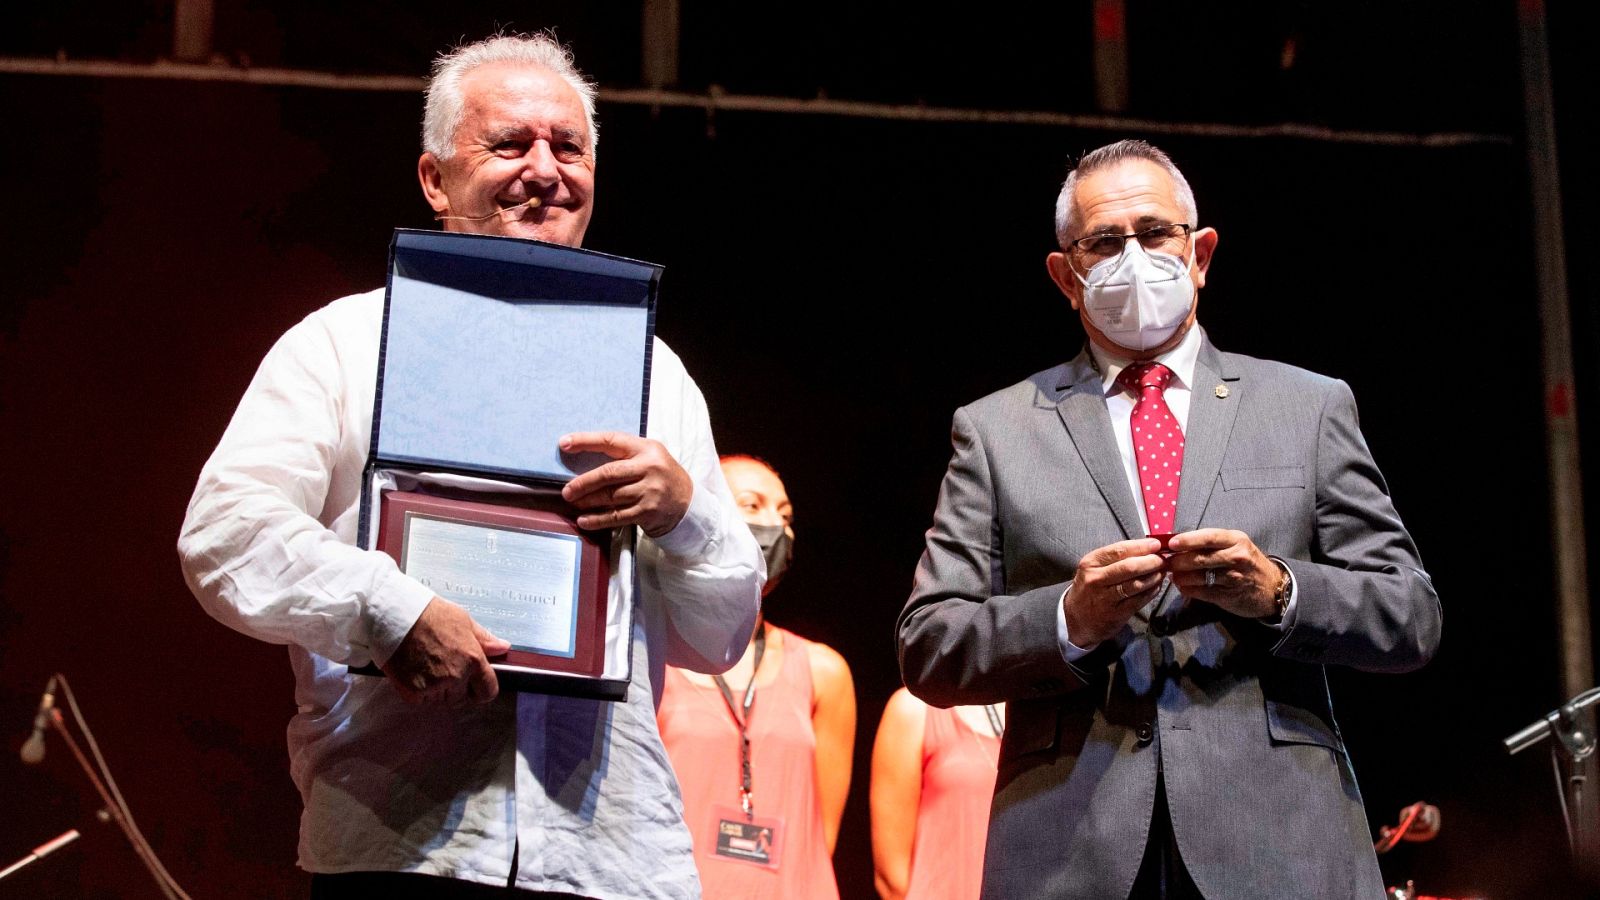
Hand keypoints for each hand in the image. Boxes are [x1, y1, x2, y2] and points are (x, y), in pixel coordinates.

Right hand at [381, 597, 509, 704]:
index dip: (482, 689)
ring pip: (441, 700)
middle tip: (443, 667)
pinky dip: (419, 692)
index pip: (488, 691)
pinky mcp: (413, 693)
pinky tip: (415, 672)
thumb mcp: (464, 621)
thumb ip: (484, 639)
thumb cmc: (429, 614)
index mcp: (473, 660)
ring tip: (427, 666)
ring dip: (437, 691)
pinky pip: (422, 702)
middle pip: (462, 697)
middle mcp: (456, 676)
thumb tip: (503, 648)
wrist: (395, 615)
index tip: (476, 685)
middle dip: (456, 687)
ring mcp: (434, 686)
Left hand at [559, 432, 692, 536]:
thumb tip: (584, 460)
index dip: (586, 441)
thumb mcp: (649, 457)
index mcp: (646, 449)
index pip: (611, 441)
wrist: (688, 503)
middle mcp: (649, 468)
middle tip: (567, 490)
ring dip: (588, 501)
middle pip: (608, 473)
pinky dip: (597, 519)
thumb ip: (624, 456)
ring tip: (574, 502)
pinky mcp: (647, 512)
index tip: (565, 443)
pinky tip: (584, 520)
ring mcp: (649, 491)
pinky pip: (616, 516)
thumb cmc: (661, 476)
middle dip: (583, 482)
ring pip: (610, 496)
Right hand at [1063, 538, 1166, 647]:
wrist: (1075, 620)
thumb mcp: (1094, 569)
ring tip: (1163, 572)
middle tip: (1164, 559)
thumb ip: (1116, 559)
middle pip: (1130, 567)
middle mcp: (1096, 579)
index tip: (1157, 544)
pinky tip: (1157, 586)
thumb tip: (1147, 548)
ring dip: (1154, 577)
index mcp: (1091, 563)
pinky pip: (1139, 600)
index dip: (1141, 546)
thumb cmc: (1090, 589)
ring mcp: (1105, 598)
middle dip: (1152, 561)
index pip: (1119, 550)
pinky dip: (1152, 592)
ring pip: (1136, 584)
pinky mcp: (1115, 614)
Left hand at [1166, 528, 1281, 618]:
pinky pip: (1201, 592)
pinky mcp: (1228, 596)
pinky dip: (1187, 589)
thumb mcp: (1235, 546)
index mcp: (1236, 540)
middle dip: (1178, 561)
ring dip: (1180, 577)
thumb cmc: (1247, 563)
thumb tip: (1177, 543)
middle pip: (1200, 558)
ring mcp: (1233, 578)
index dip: (1188, 540)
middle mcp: (1236, 557)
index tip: (1171, 544)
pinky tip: (1182, 586)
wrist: (1272, 588)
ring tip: (1172, 575)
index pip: (1209, 537)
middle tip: (1166, 563)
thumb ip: (1211, 544)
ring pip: (1198, 576)